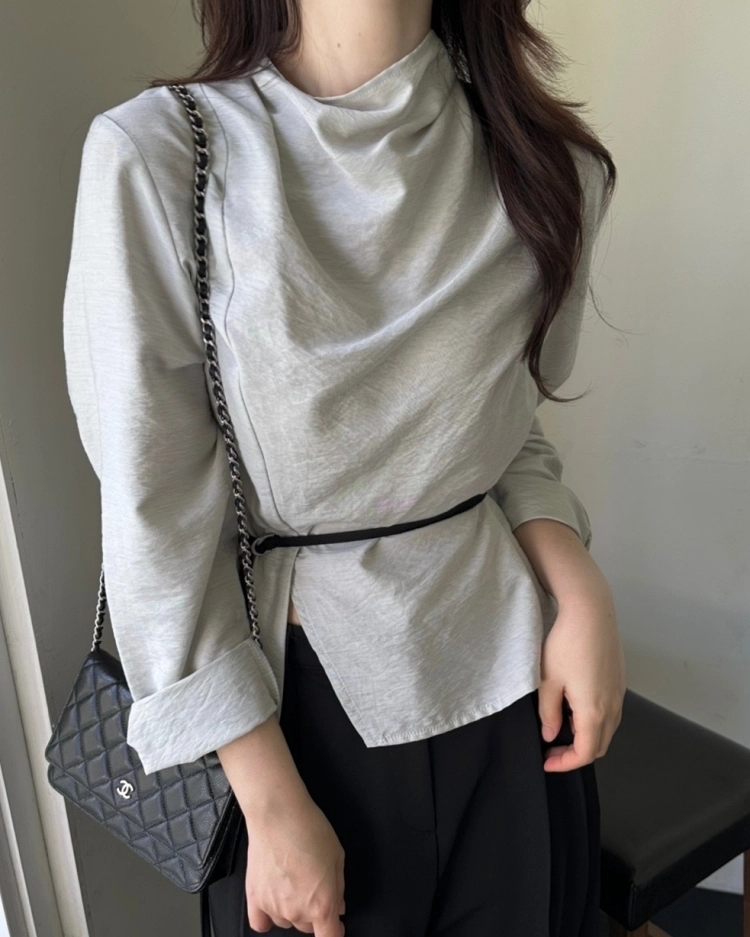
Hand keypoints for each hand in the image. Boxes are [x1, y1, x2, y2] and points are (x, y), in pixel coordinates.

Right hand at [244, 791, 345, 935]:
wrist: (277, 814)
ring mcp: (273, 907)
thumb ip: (338, 887)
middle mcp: (297, 912)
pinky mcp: (254, 898)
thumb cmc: (309, 829)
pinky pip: (260, 923)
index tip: (337, 924)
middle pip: (308, 927)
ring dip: (293, 910)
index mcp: (321, 904)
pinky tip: (273, 902)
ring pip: (287, 922)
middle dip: (315, 911)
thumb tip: (338, 905)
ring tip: (292, 881)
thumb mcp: (338, 856)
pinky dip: (268, 917)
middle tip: (314, 884)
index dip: (336, 932)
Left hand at [538, 586, 625, 771]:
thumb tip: (550, 734)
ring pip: (608, 729)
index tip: (547, 761)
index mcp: (594, 711)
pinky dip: (596, 721)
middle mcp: (613, 706)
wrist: (591, 612)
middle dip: (577, 754)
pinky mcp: (619, 679)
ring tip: (563, 728)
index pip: (586, 753)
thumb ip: (549, 713)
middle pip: (600, 745)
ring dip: (588, 737)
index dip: (565, 763)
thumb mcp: (548, 680)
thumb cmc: (566, 644)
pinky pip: (612, 712)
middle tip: (552, 749)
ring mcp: (619, 693)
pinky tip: (577, 708)